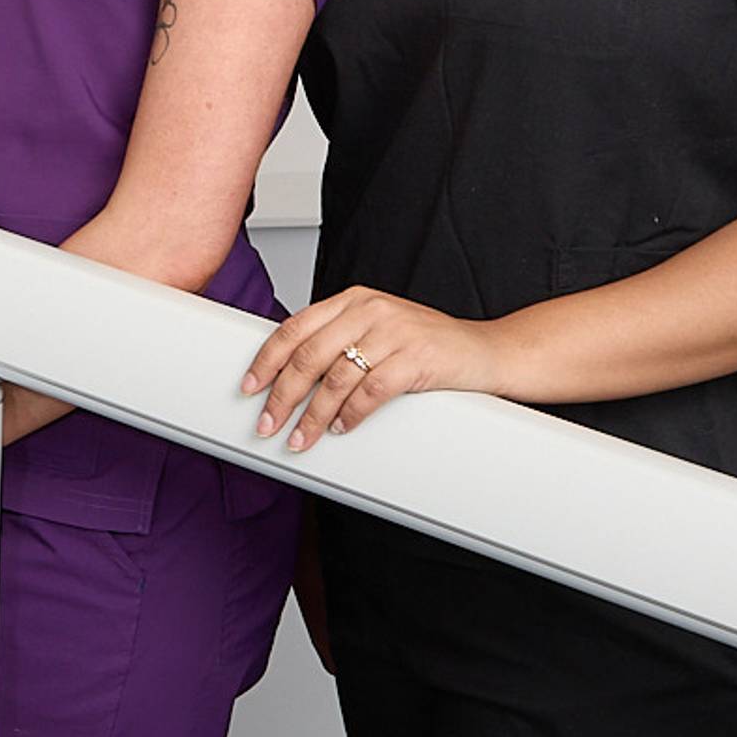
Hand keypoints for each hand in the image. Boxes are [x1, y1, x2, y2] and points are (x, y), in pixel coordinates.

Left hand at [242, 286, 503, 452]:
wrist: (487, 351)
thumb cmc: (428, 344)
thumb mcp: (378, 328)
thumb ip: (340, 339)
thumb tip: (289, 373)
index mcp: (353, 299)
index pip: (295, 328)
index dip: (266, 360)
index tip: (249, 386)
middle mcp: (370, 310)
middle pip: (308, 356)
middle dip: (281, 395)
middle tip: (267, 422)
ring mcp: (394, 333)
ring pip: (335, 378)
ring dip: (312, 415)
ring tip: (300, 437)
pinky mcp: (416, 359)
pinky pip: (370, 392)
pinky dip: (350, 415)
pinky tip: (340, 428)